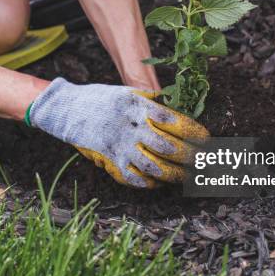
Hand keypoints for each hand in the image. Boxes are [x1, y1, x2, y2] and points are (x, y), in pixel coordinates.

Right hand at [28, 78, 208, 187]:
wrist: (68, 109)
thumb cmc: (102, 99)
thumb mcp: (127, 92)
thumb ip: (152, 101)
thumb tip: (178, 109)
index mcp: (137, 107)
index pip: (173, 121)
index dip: (193, 131)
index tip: (206, 137)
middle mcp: (130, 127)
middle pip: (168, 147)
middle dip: (191, 156)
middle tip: (205, 161)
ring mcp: (120, 146)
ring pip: (154, 167)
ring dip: (174, 174)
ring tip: (187, 176)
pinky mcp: (111, 160)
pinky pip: (134, 177)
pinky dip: (149, 183)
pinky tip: (159, 182)